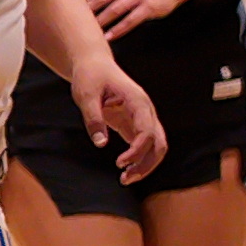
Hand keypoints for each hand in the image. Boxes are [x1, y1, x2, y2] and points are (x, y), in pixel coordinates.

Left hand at [75, 55, 164, 177]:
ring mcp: (142, 119)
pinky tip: (124, 170)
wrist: (94, 66)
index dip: (137, 150)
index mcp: (137, 101)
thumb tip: (101, 144)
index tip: (119, 163)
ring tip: (125, 179)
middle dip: (147, 163)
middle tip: (125, 179)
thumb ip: (93, 119)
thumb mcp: (86, 95)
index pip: (147, 130)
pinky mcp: (134, 125)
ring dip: (145, 165)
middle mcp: (146, 111)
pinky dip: (139, 160)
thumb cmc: (90, 77)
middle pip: (159, 142)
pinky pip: (144, 146)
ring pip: (156, 146)